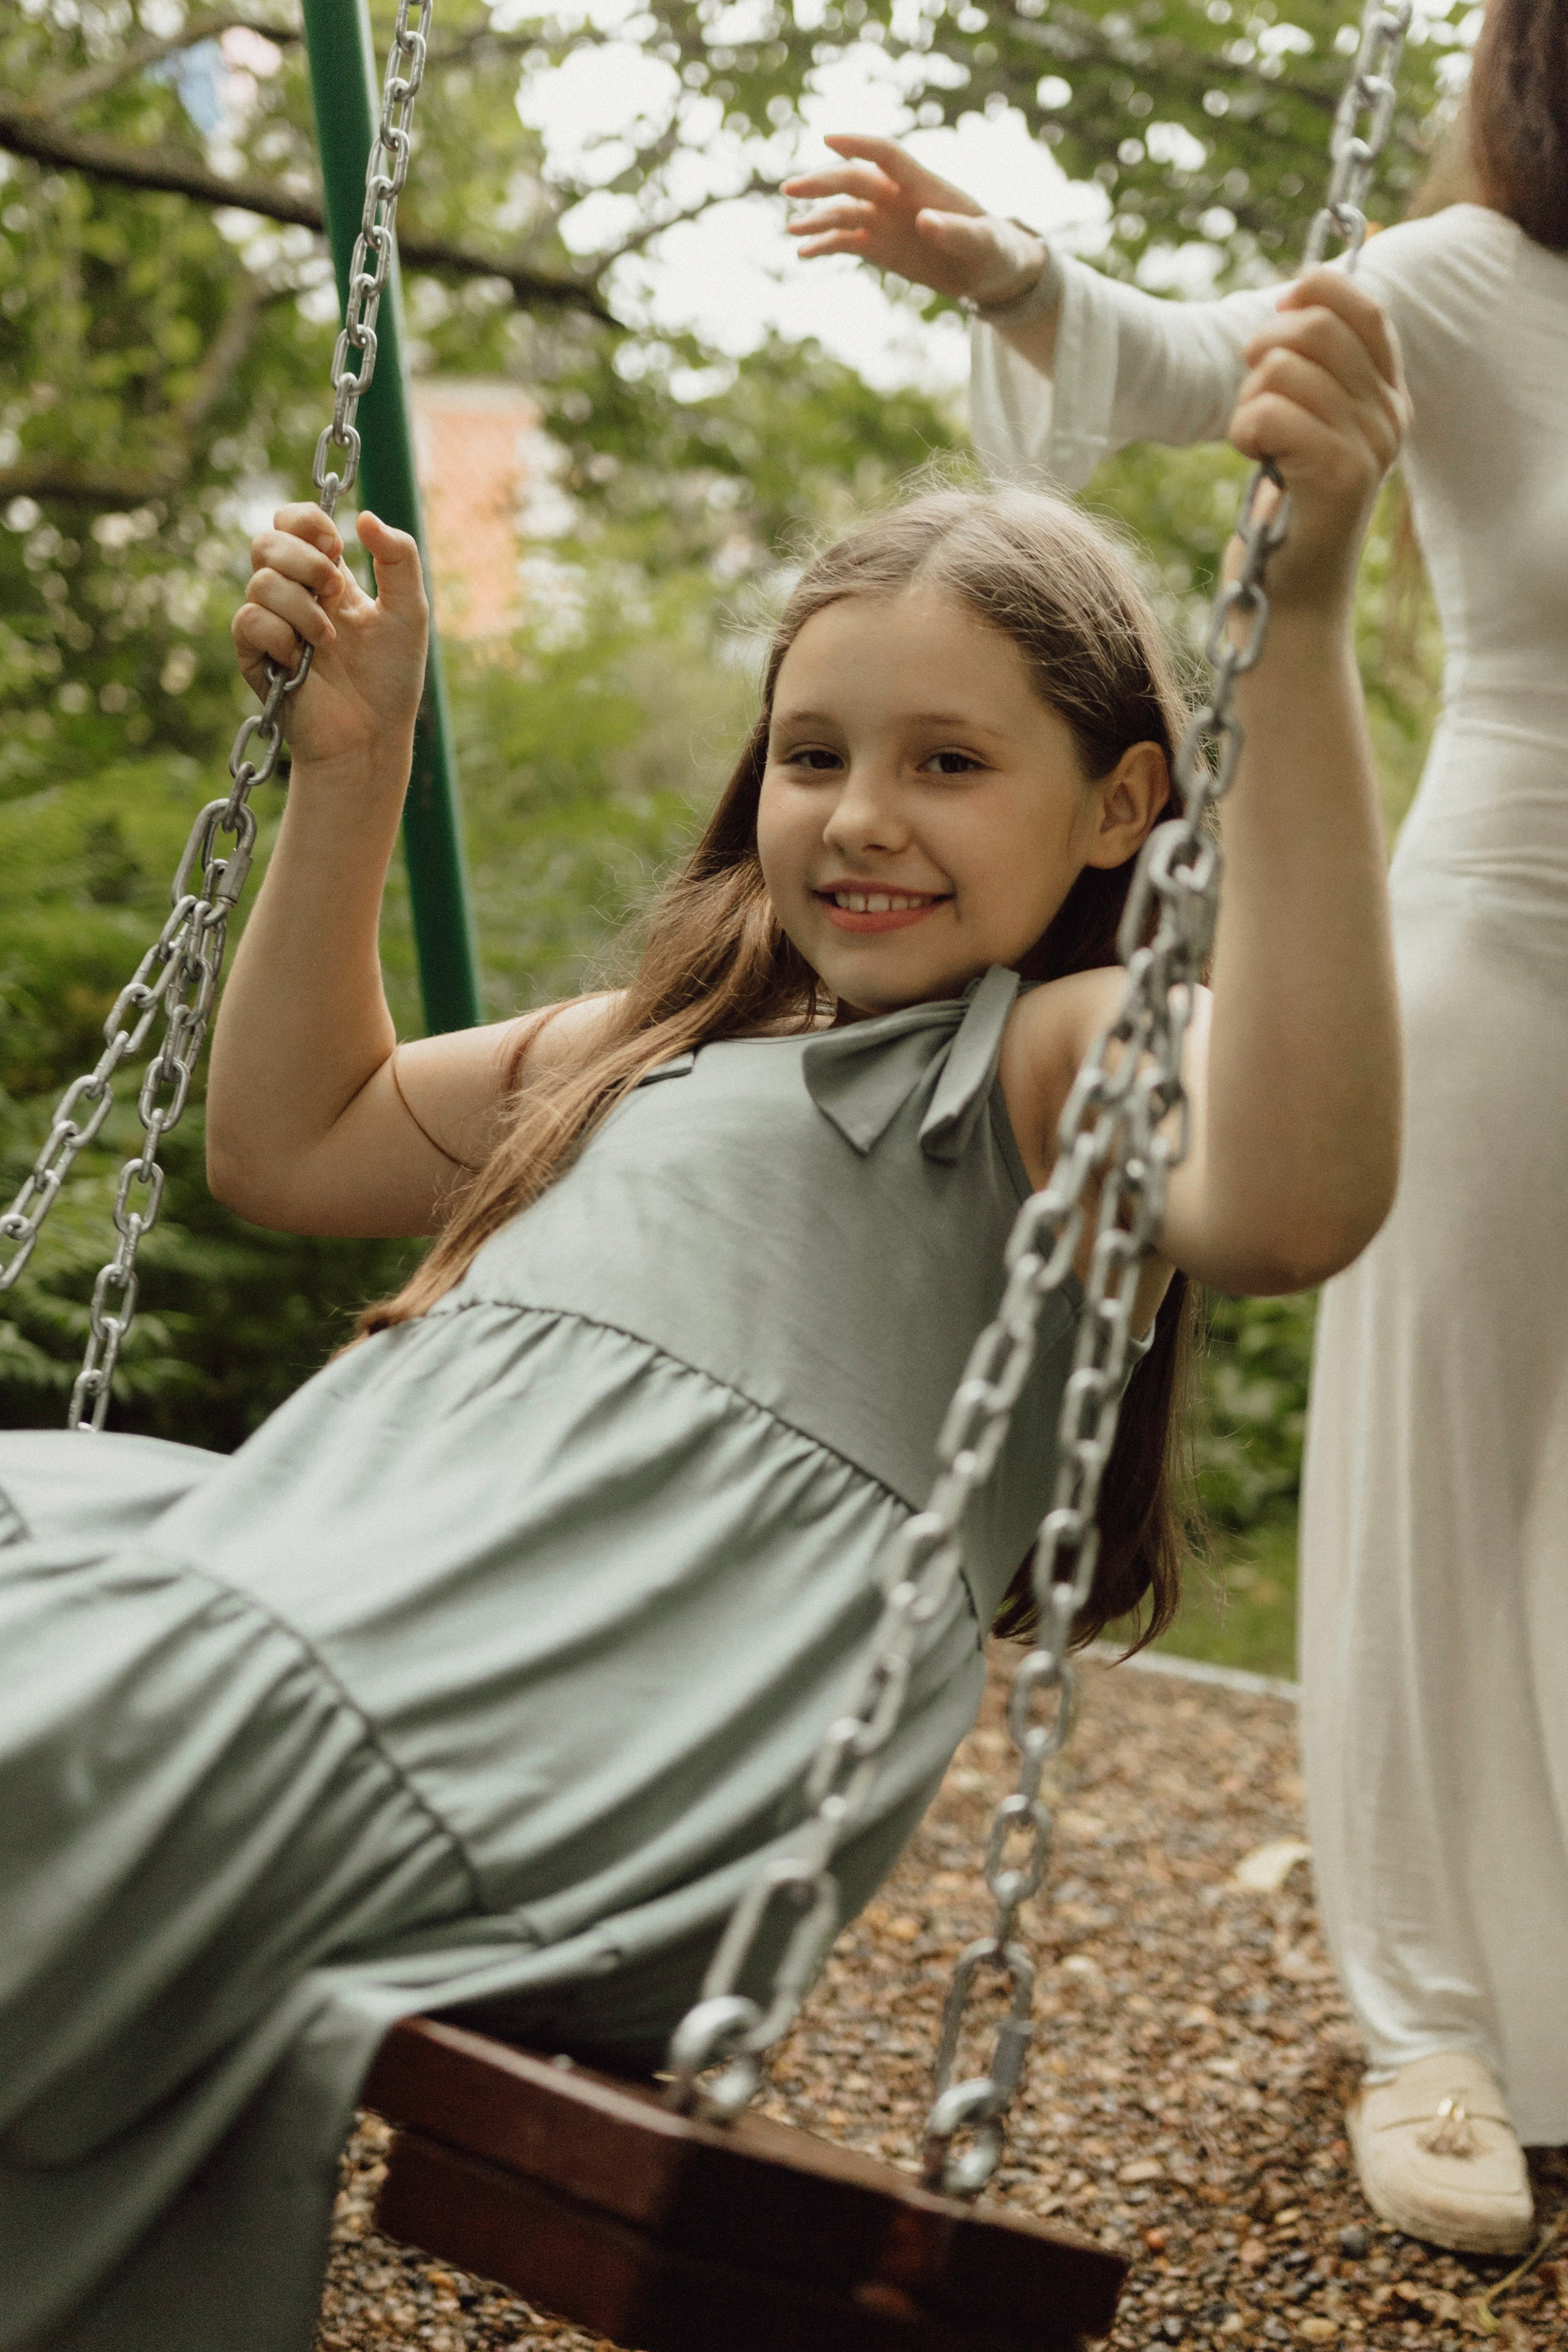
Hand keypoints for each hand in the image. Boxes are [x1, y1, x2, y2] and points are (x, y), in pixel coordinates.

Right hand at [231, 505, 428, 769]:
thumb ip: (398, 558)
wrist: (371, 733)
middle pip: (267, 542)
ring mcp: (271, 623)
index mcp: (326, 576)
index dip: (307, 522)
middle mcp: (293, 594)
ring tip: (328, 641)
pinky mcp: (254, 655)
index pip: (292, 522)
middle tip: (336, 591)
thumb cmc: (391, 678)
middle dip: (304, 560)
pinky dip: (280, 634)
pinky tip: (301, 659)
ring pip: (260, 581)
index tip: (336, 546)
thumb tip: (363, 516)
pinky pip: (249, 620)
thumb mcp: (409, 611)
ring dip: (302, 607)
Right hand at [783, 134, 1041, 304]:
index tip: (829, 140)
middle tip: (792, 188)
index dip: (859, 145)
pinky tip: (803, 253)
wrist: (988, 271)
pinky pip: (845, 242)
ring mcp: (884, 220)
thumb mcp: (984, 242)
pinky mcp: (878, 246)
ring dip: (817, 217)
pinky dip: (825, 245)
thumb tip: (925, 221)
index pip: (886, 155)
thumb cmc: (992, 248)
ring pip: (843, 211)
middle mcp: (897, 197)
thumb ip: (957, 231)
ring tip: (793, 230)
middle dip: (823, 182)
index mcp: (922, 183)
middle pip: (853, 180)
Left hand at [1225, 269, 1408, 615]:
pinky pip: (1270, 412)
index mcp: (1388, 396)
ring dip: (1248, 401)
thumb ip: (1312, 367)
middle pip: (1316, 327)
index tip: (1278, 311)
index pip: (1365, 307)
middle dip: (1264, 349)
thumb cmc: (1285, 511)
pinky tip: (1256, 460)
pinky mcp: (1339, 473)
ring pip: (1283, 368)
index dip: (1315, 290)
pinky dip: (1246, 430)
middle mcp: (1390, 415)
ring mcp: (1370, 443)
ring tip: (1257, 443)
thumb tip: (1295, 291)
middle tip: (1252, 395)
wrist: (1289, 600)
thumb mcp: (1306, 427)